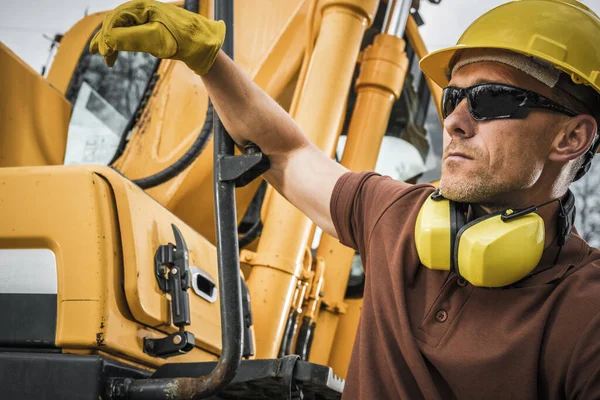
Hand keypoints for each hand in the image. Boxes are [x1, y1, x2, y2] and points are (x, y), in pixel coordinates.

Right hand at [89, 0, 224, 74]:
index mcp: (143, 7)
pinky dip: (124, 41)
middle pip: (116, 21)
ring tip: (106, 57)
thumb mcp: (156, 41)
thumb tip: (106, 40)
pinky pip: (133, 30)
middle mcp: (144, 8)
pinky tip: (119, 51)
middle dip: (106, 39)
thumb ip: (130, 39)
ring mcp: (150, 16)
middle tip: (100, 56)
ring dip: (113, 41)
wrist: (207, 44)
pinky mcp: (155, 25)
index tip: (104, 55)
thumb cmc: (184, 41)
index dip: (106, 37)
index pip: (115, 20)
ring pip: (124, 26)